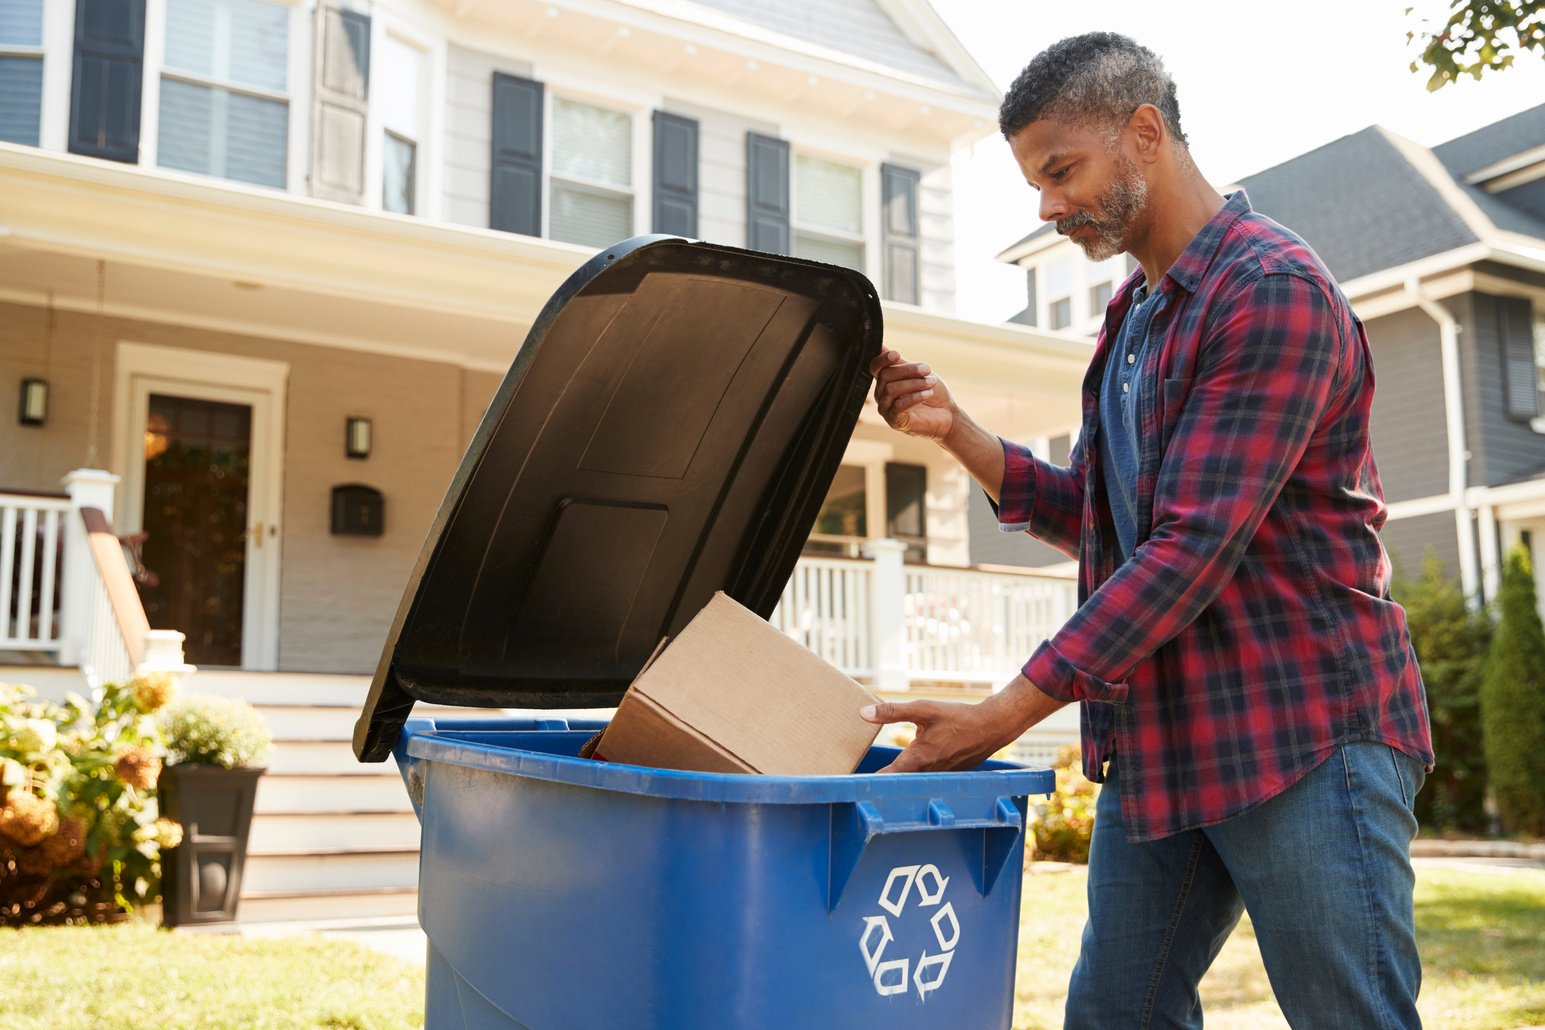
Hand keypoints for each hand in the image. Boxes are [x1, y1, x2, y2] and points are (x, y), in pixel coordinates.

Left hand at [860, 695, 1020, 772]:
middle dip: (881, 780)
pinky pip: (927, 777)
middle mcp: (927, 772)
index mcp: (917, 759)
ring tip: (879, 777)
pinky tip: (912, 767)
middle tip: (858, 782)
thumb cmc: (957, 717)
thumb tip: (863, 713)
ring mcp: (938, 775)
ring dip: (899, 779)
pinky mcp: (947, 773)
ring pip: (913, 780)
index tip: (851, 785)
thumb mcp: (924, 710)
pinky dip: (916, 774)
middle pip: (898, 781)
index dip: (869, 781)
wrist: (991, 727)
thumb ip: (892, 712)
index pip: (887, 776)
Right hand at [868, 349, 956, 441]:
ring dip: (914, 383)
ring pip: (891, 390)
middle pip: (885, 376)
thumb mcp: (918, 374)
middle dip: (908, 370)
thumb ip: (900, 363)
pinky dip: (915, 397)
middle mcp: (882, 394)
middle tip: (927, 369)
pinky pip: (899, 406)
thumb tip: (882, 347)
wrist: (946, 415)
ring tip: (931, 382)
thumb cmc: (932, 392)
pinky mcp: (894, 421)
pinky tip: (928, 394)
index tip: (897, 354)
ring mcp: (886, 408)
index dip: (882, 359)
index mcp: (885, 381)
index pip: (875, 367)